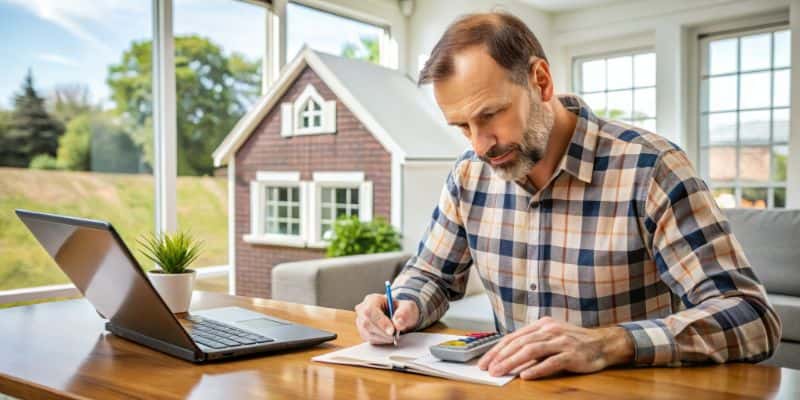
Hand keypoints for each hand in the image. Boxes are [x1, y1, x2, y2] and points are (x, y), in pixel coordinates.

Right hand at [354, 293, 418, 343]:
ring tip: (394, 336)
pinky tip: (388, 337)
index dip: (380, 322)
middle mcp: (363, 310)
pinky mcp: (363, 332)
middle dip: (383, 332)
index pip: (370, 311)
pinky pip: (370, 339)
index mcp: (372, 299)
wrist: (399, 317)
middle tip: (395, 335)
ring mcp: (361, 322)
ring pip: (368, 333)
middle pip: (367, 323)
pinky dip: (381, 341)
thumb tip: (398, 324)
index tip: (392, 331)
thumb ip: (404, 313)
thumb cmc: (402, 310)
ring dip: (383, 338)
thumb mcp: (407, 308)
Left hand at [477, 316, 633, 379]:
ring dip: (513, 362)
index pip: (513, 337)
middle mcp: (550, 330)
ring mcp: (561, 341)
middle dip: (500, 357)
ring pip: (532, 350)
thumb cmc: (573, 341)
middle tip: (488, 369)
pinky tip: (525, 375)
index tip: (484, 362)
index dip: (497, 350)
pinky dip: (537, 369)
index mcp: (542, 324)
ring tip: (501, 372)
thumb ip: (532, 343)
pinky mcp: (572, 354)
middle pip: (519, 343)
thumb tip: (508, 357)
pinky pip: (551, 362)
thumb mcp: (551, 337)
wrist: (603, 343)